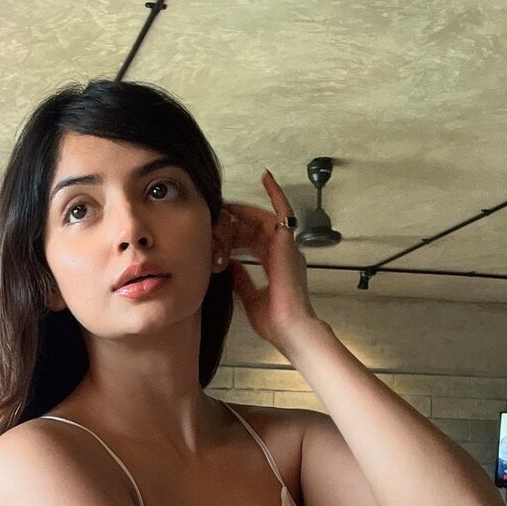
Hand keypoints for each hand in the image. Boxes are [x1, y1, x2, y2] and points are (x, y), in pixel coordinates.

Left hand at [220, 171, 320, 351]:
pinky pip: (283, 211)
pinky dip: (276, 194)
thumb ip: (242, 280)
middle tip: (217, 216)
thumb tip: (232, 266)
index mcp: (276, 267)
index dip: (237, 235)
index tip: (221, 231)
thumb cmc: (275, 321)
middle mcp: (284, 254)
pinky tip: (266, 177)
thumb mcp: (250, 298)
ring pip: (262, 220)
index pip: (254, 243)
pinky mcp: (287, 243)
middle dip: (235, 223)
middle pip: (256, 229)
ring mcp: (287, 247)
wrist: (290, 328)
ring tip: (225, 208)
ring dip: (243, 214)